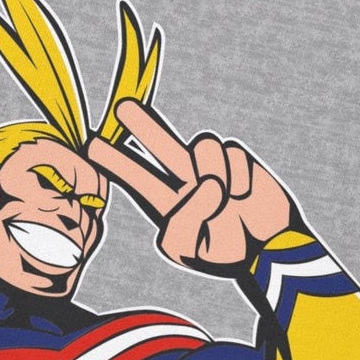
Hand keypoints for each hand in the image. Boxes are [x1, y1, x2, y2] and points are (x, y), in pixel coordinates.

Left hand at [87, 100, 294, 275]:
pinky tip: (243, 195)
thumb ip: (186, 220)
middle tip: (123, 107)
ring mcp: (209, 165)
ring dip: (214, 170)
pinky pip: (233, 154)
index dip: (114, 161)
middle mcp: (184, 179)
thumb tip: (207, 183)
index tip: (92, 145)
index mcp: (166, 202)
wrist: (268, 247)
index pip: (135, 176)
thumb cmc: (224, 252)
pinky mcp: (236, 158)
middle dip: (142, 124)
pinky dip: (239, 177)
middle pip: (159, 143)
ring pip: (202, 145)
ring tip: (226, 199)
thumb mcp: (189, 251)